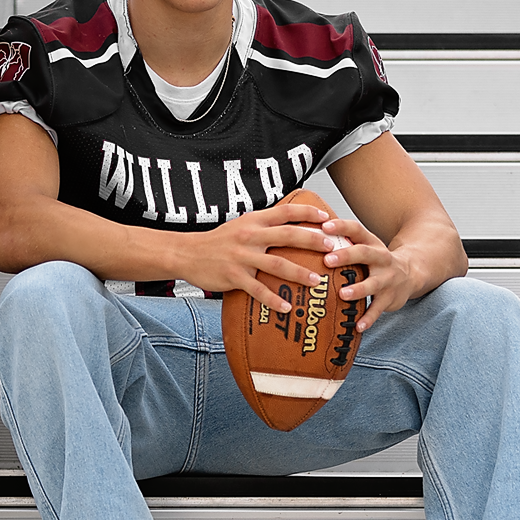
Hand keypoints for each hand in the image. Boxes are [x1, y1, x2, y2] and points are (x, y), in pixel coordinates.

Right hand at [170, 202, 346, 314]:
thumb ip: (264, 224)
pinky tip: (287, 308)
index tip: (327, 218)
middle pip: (288, 236)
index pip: (286, 211)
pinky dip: (273, 300)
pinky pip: (257, 290)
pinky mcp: (234, 277)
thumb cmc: (218, 241)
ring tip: (317, 282)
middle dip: (313, 241)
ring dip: (300, 273)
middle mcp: (250, 236)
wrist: (186, 253)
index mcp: (254, 221)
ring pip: (277, 265)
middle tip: (333, 249)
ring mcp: (242, 257)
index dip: (308, 213)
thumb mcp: (241, 225)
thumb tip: (292, 224)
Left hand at [317, 216, 417, 331]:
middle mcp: (381, 258)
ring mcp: (387, 279)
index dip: (341, 227)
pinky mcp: (390, 298)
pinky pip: (378, 310)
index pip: (356, 229)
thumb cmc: (376, 260)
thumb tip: (306, 235)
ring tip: (343, 294)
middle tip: (327, 260)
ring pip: (373, 284)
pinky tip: (358, 326)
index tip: (324, 227)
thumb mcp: (365, 246)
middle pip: (364, 254)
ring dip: (358, 289)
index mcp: (371, 243)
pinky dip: (368, 318)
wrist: (412, 273)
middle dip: (346, 256)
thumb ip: (342, 242)